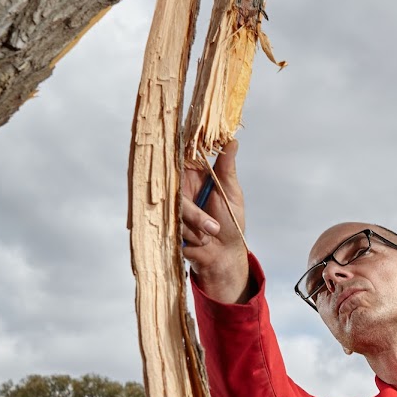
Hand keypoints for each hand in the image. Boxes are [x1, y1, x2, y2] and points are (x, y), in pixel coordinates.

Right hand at [180, 139, 250, 303]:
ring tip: (211, 233)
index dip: (182, 159)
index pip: (183, 157)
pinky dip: (187, 234)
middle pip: (174, 186)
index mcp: (196, 173)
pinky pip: (169, 223)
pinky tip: (199, 241)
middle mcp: (180, 185)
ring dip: (195, 225)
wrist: (222, 256)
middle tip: (215, 227)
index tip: (188, 170)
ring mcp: (171, 203)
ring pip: (173, 208)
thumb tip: (232, 141)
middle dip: (194, 212)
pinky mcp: (165, 220)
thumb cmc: (231, 223)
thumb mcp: (230, 193)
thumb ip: (226, 168)